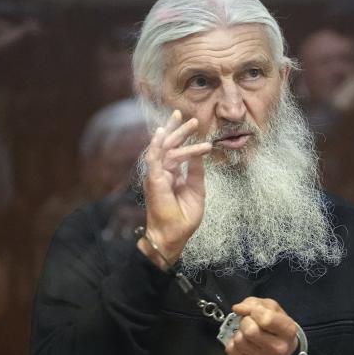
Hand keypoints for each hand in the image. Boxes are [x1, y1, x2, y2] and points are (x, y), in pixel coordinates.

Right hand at [138, 109, 211, 265]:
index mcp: (171, 175)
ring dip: (175, 133)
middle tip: (192, 118)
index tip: (197, 128)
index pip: (176, 152)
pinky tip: (162, 132)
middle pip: (169, 145)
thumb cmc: (183, 217)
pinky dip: (157, 145)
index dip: (185, 139)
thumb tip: (200, 153)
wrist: (173, 235)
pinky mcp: (153, 180)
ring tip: (187, 120)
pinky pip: (154, 159)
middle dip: (179, 130)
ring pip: (164, 148)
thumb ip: (195, 171)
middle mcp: (162, 173)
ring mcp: (156, 175)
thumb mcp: (196, 190)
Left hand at [225, 297, 299, 354]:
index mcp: (288, 331)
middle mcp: (278, 349)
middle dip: (245, 321)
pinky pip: (231, 350)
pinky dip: (233, 342)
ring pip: (239, 340)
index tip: (253, 311)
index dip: (254, 311)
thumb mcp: (271, 308)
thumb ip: (254, 304)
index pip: (266, 319)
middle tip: (249, 322)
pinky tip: (243, 342)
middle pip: (250, 330)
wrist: (281, 348)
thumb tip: (237, 308)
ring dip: (239, 332)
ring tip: (247, 333)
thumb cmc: (275, 325)